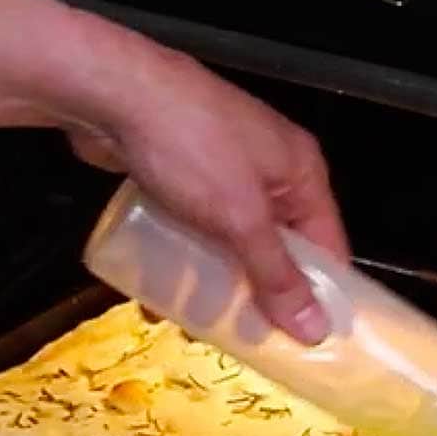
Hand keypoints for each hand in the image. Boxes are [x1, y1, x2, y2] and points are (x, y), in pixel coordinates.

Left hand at [0, 0, 347, 343]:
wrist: (108, 91)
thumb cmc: (188, 146)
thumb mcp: (241, 218)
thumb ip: (276, 275)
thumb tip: (315, 330)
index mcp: (300, 173)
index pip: (327, 246)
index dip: (321, 295)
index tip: (311, 344)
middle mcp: (267, 170)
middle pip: (276, 249)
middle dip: (260, 295)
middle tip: (249, 343)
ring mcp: (221, 171)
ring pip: (229, 243)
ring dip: (215, 284)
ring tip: (197, 326)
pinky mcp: (179, 174)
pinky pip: (191, 230)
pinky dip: (181, 261)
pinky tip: (160, 293)